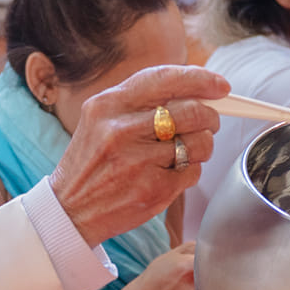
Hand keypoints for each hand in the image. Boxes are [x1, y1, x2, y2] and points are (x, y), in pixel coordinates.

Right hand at [51, 65, 226, 247]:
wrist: (70, 210)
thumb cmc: (92, 162)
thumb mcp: (102, 120)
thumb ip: (141, 103)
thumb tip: (197, 91)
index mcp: (107, 105)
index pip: (164, 79)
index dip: (199, 79)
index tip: (219, 86)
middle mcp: (121, 130)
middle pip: (192, 111)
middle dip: (210, 117)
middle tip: (209, 123)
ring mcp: (138, 161)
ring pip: (199, 143)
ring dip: (202, 146)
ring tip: (185, 151)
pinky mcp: (153, 189)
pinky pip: (193, 171)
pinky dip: (190, 171)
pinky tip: (169, 174)